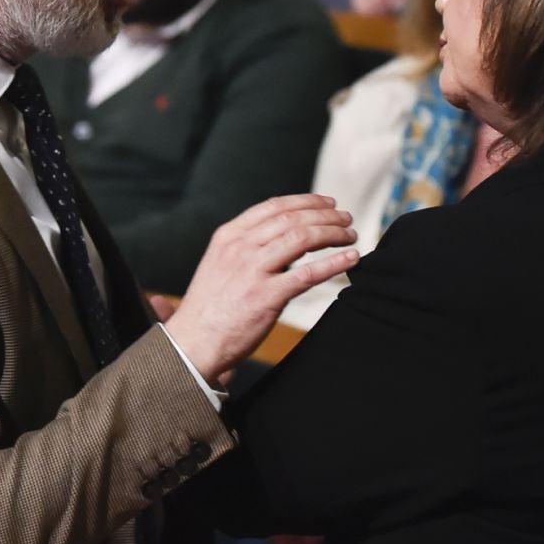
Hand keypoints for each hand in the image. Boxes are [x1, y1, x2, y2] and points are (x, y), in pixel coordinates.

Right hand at [166, 195, 357, 383]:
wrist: (192, 343)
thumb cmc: (208, 308)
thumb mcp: (219, 264)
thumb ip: (245, 247)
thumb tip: (278, 235)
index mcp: (229, 236)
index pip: (273, 206)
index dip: (305, 201)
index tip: (326, 203)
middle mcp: (240, 247)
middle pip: (292, 219)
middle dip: (325, 216)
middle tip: (346, 219)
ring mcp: (253, 271)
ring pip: (302, 239)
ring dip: (333, 234)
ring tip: (350, 236)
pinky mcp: (266, 297)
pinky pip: (308, 274)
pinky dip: (334, 263)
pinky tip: (350, 259)